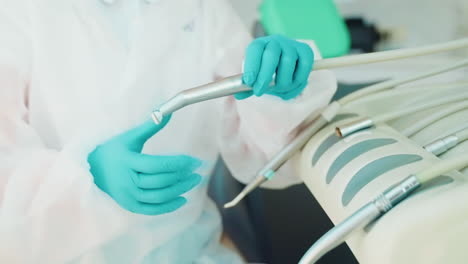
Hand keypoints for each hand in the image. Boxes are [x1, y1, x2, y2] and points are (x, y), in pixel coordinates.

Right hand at [87, 117, 201, 214]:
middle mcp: (126, 181)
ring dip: (180, 190)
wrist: (91, 169)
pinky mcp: (129, 206)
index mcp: (126, 161)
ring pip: (159, 196)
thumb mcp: (130, 137)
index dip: (179, 164)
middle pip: (160, 181)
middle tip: (198, 170)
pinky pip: (152, 209)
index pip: (157, 165)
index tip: (195, 161)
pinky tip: (183, 198)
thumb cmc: (114, 150)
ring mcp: (127, 196)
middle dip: (183, 176)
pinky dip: (169, 206)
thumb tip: (169, 112)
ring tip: (194, 181)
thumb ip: (150, 125)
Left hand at [236, 35, 313, 100]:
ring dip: (282, 81)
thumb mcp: (254, 78)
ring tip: (278, 90)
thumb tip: (238, 95)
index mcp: (259, 45)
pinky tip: (291, 86)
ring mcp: (291, 45)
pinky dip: (298, 79)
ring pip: (288, 62)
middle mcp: (275, 41)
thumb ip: (247, 86)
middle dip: (264, 76)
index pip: (254, 50)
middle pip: (271, 55)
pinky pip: (304, 65)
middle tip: (259, 92)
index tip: (249, 82)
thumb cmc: (265, 72)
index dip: (251, 66)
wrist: (283, 65)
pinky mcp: (305, 51)